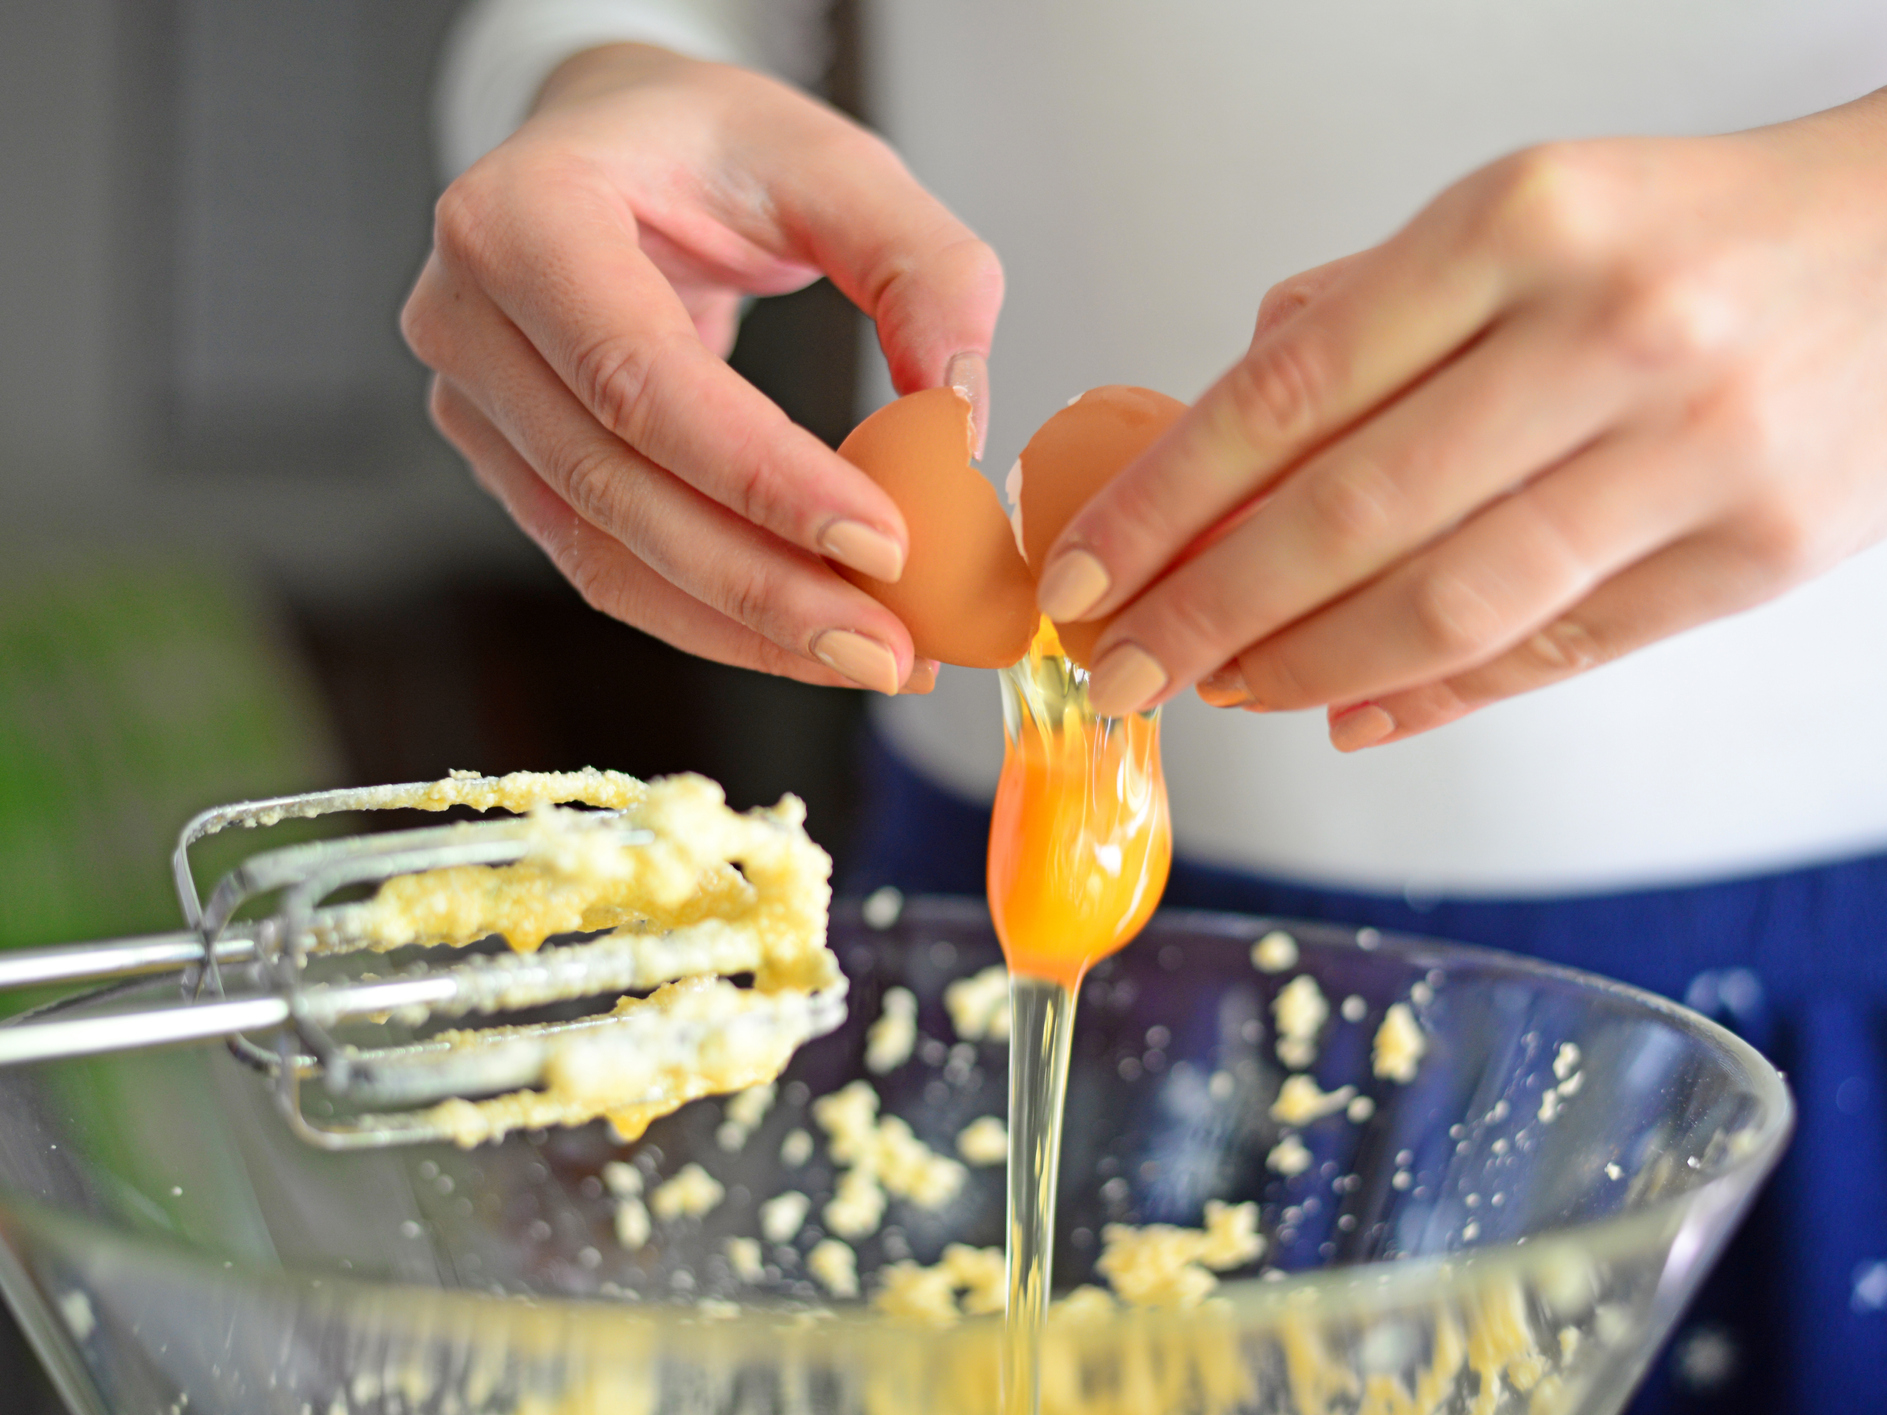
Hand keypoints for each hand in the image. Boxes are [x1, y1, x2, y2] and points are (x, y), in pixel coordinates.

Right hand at [402, 44, 1003, 694]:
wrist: (615, 146)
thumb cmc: (710, 145)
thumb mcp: (835, 162)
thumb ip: (921, 267)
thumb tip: (959, 415)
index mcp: (521, 216)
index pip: (640, 380)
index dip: (762, 478)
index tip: (885, 544)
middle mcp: (466, 316)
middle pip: (617, 491)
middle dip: (767, 589)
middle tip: (894, 649)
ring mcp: (473, 403)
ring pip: (607, 557)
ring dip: (748, 628)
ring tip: (875, 658)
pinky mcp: (509, 466)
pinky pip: (609, 569)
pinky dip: (715, 619)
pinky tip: (811, 640)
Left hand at [1037, 90, 1886, 745]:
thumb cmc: (1689, 232)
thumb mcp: (1520, 213)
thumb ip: (1367, 316)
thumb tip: (1217, 446)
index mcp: (1522, 226)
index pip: (1287, 391)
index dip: (1162, 504)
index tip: (1083, 573)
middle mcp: (1608, 337)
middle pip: (1349, 517)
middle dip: (1204, 613)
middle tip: (1119, 666)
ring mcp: (1692, 456)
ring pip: (1446, 606)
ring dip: (1302, 668)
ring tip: (1220, 691)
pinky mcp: (1754, 557)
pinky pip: (1553, 655)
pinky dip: (1429, 697)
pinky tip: (1341, 709)